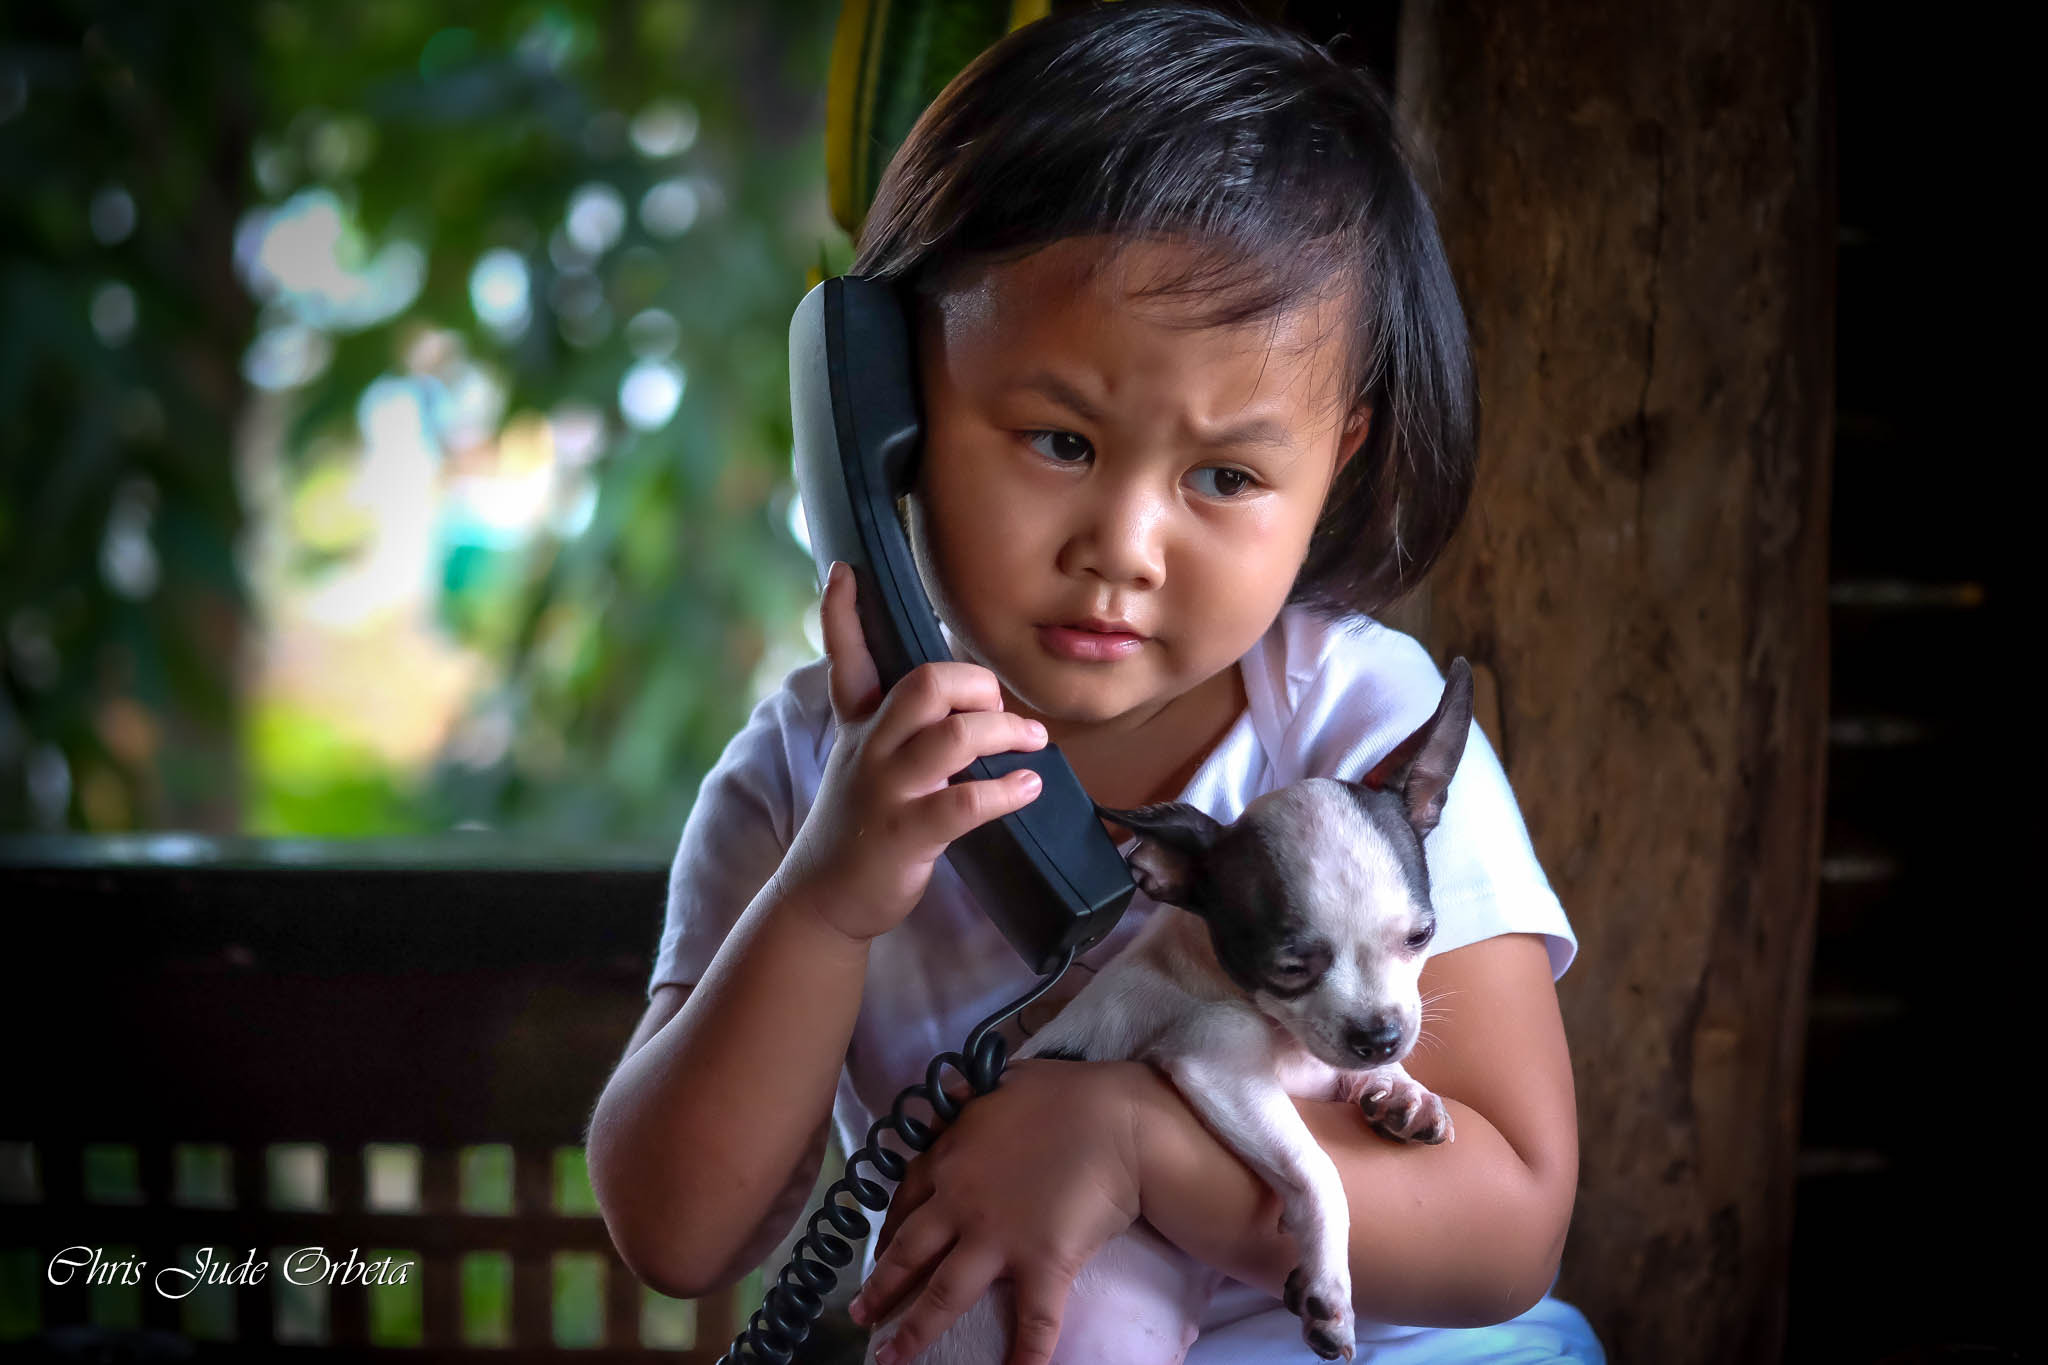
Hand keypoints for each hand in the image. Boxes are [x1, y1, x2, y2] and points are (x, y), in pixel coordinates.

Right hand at [779, 561, 1047, 943]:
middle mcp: (870, 749)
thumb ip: (894, 723)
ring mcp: (887, 790)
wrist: (824, 896)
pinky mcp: (906, 834)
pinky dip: (1007, 791)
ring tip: (1033, 742)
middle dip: (974, 682)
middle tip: (998, 703)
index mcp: (860, 725)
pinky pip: (965, 803)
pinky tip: (1029, 787)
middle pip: (924, 684)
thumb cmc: (860, 822)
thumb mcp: (863, 760)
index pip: (846, 659)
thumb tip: (960, 694)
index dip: (842, 614)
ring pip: (953, 737)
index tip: (845, 569)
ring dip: (1005, 732)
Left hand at [846, 1059, 1146, 1364]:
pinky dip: (1024, 1358)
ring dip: (914, 1332)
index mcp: (951, 1157)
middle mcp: (961, 1203)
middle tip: (861, 1316)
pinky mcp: (1041, 1263)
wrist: (1120, 1120)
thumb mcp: (1003, 1082)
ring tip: (890, 1360)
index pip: (906, 1200)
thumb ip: (971, 1096)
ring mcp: (997, 1237)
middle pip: (908, 1253)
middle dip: (881, 1289)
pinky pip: (1032, 1322)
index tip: (880, 1252)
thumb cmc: (1068, 1094)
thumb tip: (951, 1091)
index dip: (889, 1231)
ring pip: (944, 1294)